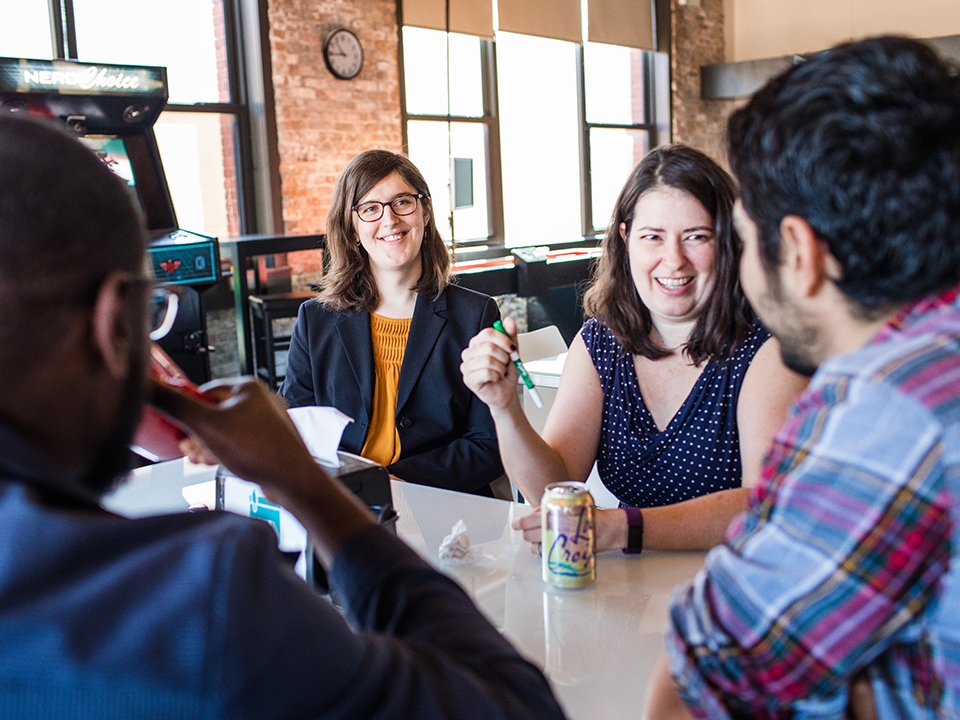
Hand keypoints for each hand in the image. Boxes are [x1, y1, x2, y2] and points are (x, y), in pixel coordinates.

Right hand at [150, 376, 374, 565]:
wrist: (293, 481)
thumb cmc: (261, 451)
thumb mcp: (207, 426)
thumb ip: (175, 406)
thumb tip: (147, 387)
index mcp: (246, 387)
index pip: (201, 390)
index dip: (184, 410)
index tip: (172, 425)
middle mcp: (258, 401)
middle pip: (211, 412)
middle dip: (195, 433)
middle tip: (188, 446)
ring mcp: (265, 422)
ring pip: (223, 431)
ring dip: (207, 445)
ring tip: (202, 458)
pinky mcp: (267, 442)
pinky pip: (237, 444)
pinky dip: (223, 453)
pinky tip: (217, 463)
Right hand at [460, 317, 521, 411]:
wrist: (506, 391)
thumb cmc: (506, 372)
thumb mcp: (511, 351)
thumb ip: (510, 335)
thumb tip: (509, 320)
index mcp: (477, 343)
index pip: (487, 333)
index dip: (503, 339)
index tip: (512, 348)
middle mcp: (469, 353)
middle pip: (488, 346)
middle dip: (503, 357)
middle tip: (505, 363)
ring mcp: (466, 366)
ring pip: (488, 360)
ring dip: (501, 368)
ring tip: (500, 372)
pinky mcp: (468, 379)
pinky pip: (486, 373)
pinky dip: (496, 376)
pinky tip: (495, 378)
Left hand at [512, 506, 628, 552]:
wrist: (611, 527)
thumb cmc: (593, 516)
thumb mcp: (574, 505)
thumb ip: (556, 508)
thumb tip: (537, 513)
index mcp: (560, 512)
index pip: (534, 518)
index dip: (522, 522)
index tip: (517, 523)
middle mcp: (560, 526)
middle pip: (532, 533)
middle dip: (527, 533)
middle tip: (525, 532)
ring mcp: (564, 540)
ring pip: (538, 545)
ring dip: (535, 544)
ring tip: (537, 542)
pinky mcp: (569, 551)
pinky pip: (550, 554)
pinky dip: (545, 552)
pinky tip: (546, 549)